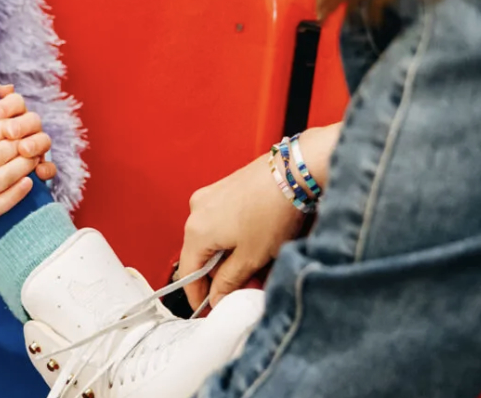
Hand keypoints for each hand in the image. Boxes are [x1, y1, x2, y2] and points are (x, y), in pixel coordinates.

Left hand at [0, 84, 56, 181]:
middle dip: (21, 125)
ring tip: (24, 150)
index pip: (15, 101)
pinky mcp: (39, 167)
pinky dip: (46, 169)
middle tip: (10, 132)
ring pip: (43, 140)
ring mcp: (35, 147)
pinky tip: (38, 172)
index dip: (7, 106)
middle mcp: (26, 127)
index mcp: (11, 112)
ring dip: (35, 144)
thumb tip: (6, 88)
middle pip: (32, 119)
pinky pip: (49, 167)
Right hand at [178, 123, 340, 308]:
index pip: (188, 273)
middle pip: (199, 254)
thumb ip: (229, 282)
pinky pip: (219, 220)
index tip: (209, 309)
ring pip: (211, 237)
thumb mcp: (251, 258)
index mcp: (196, 231)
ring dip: (226, 255)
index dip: (198, 295)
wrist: (293, 171)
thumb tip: (216, 298)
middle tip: (237, 289)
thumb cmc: (273, 212)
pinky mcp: (223, 188)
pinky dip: (231, 236)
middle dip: (216, 275)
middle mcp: (195, 211)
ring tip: (252, 265)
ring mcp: (209, 196)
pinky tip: (252, 242)